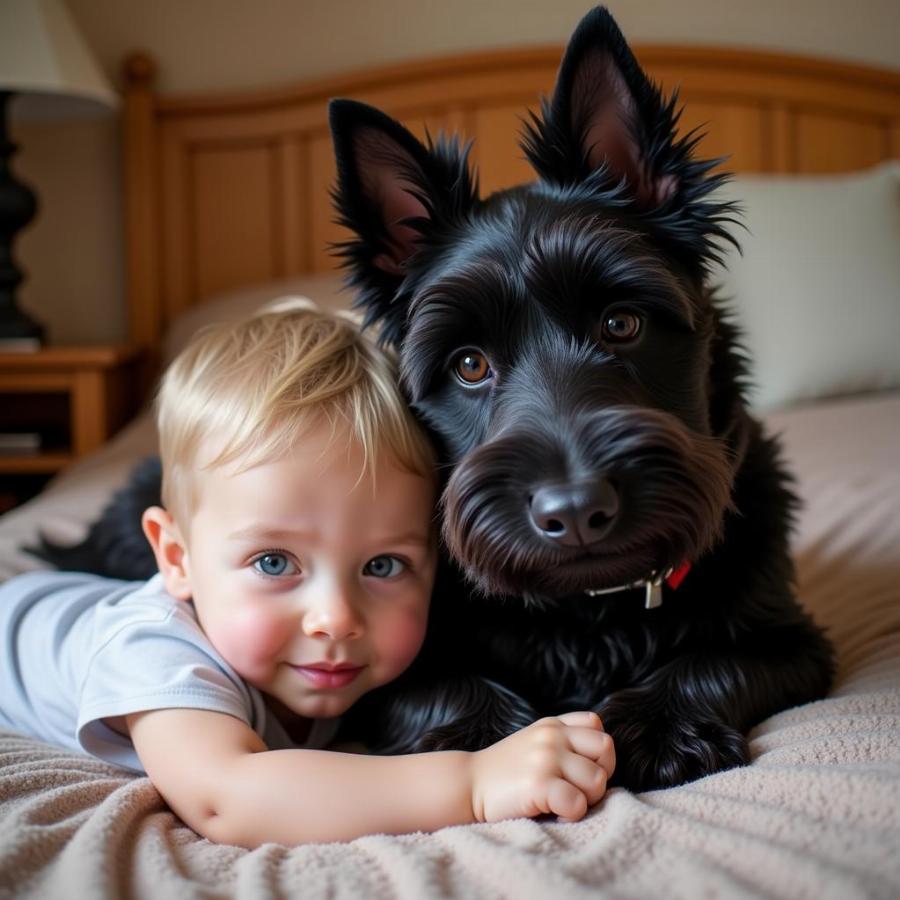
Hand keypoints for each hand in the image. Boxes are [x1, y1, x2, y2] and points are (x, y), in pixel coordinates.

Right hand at [468, 711, 614, 822]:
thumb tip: (604, 755)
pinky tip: (554, 814)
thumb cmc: (506, 770)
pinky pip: (578, 803)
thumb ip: (563, 739)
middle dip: (599, 774)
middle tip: (575, 789)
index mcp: (552, 725)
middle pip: (606, 751)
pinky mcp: (538, 785)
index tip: (580, 769)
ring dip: (586, 799)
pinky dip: (572, 814)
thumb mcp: (534, 741)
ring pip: (597, 780)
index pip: (598, 728)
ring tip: (562, 803)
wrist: (468, 785)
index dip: (598, 752)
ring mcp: (545, 759)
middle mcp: (551, 737)